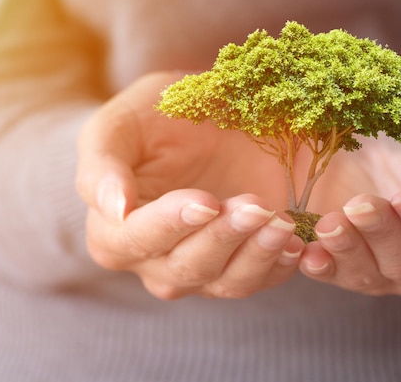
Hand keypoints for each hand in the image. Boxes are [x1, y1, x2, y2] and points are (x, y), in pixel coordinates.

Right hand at [76, 72, 303, 299]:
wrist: (198, 120)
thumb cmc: (151, 119)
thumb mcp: (118, 126)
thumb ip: (103, 164)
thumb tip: (114, 208)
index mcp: (116, 232)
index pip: (137, 239)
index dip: (170, 224)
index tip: (205, 202)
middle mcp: (157, 262)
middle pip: (188, 267)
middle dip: (223, 238)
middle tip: (253, 206)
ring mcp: (204, 268)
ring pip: (228, 282)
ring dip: (257, 256)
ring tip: (281, 224)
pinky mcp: (242, 263)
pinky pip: (262, 278)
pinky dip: (280, 265)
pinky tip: (297, 243)